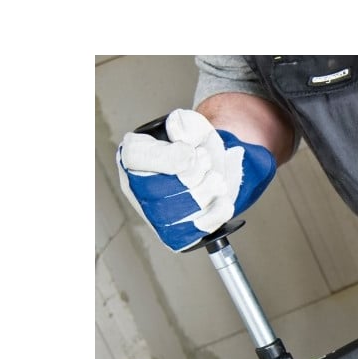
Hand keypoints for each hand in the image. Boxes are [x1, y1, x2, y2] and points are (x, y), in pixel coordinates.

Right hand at [116, 109, 276, 251]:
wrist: (218, 167)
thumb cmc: (198, 146)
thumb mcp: (195, 126)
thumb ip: (186, 124)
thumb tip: (178, 131)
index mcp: (134, 155)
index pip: (135, 158)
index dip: (166, 158)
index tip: (192, 152)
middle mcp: (136, 187)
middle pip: (154, 191)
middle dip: (190, 176)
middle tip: (206, 162)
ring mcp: (153, 214)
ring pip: (172, 214)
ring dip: (203, 194)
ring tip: (216, 179)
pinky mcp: (174, 234)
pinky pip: (190, 232)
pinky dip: (214, 215)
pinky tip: (223, 200)